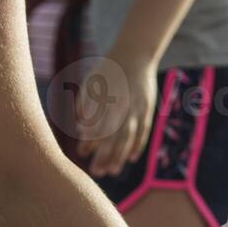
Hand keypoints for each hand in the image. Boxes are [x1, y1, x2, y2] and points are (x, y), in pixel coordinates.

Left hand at [76, 50, 157, 177]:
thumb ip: (85, 104)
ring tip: (112, 171)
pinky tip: (130, 158)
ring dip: (120, 156)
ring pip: (128, 137)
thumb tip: (81, 127)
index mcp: (106, 99)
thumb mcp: (91, 82)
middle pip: (112, 136)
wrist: (134, 54)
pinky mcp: (147, 109)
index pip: (97, 125)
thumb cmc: (107, 69)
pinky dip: (137, 145)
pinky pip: (143, 131)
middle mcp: (122, 106)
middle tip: (96, 172)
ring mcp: (136, 109)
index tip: (81, 153)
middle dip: (104, 156)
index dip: (89, 141)